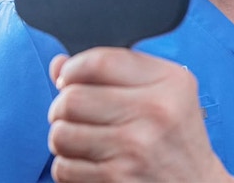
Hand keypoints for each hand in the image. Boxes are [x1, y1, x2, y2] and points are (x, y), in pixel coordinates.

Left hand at [47, 48, 233, 181]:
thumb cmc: (176, 140)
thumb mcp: (164, 94)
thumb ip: (113, 73)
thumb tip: (58, 65)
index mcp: (169, 82)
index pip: (99, 61)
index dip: (72, 69)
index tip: (69, 80)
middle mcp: (155, 111)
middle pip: (72, 98)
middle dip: (62, 108)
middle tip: (73, 116)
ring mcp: (135, 147)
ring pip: (61, 134)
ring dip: (63, 139)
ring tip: (81, 141)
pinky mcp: (117, 178)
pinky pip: (64, 167)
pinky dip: (69, 167)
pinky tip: (90, 163)